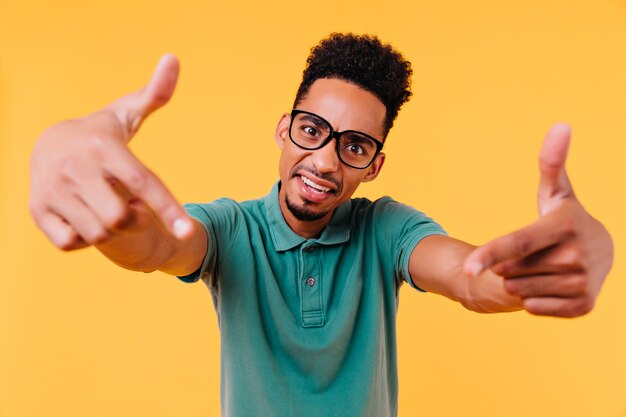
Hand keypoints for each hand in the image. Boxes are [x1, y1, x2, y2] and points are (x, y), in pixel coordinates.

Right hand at [29, 55, 193, 250]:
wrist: (46, 144)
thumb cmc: (101, 134)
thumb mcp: (126, 113)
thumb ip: (155, 94)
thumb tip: (173, 58)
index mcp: (104, 146)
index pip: (143, 183)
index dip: (168, 208)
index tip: (188, 231)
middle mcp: (75, 168)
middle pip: (121, 218)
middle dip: (135, 218)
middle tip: (129, 202)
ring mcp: (52, 191)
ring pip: (99, 234)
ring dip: (111, 227)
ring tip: (106, 203)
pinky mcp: (37, 211)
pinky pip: (72, 243)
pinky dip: (85, 237)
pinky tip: (85, 215)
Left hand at [464, 124, 613, 317]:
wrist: (601, 253)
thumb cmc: (565, 218)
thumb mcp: (556, 192)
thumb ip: (551, 163)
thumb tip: (561, 125)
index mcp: (564, 225)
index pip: (518, 243)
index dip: (490, 254)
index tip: (466, 268)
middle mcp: (577, 255)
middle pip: (512, 270)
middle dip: (506, 265)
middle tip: (530, 253)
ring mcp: (583, 283)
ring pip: (521, 290)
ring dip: (518, 281)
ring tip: (539, 268)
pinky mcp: (584, 306)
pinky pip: (536, 308)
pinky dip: (531, 300)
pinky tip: (545, 285)